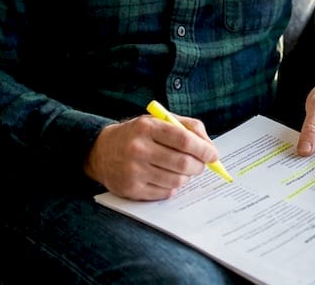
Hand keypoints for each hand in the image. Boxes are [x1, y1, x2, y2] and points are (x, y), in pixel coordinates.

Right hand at [84, 113, 219, 200]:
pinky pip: (165, 193)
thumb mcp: (158, 121)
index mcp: (147, 127)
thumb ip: (187, 127)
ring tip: (181, 170)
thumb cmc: (137, 135)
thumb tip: (210, 147)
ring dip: (186, 177)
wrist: (101, 151)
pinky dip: (172, 187)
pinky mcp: (131, 189)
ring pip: (176, 181)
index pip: (184, 140)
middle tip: (201, 165)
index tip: (213, 154)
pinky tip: (165, 178)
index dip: (203, 149)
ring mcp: (133, 171)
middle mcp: (138, 149)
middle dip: (199, 166)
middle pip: (183, 163)